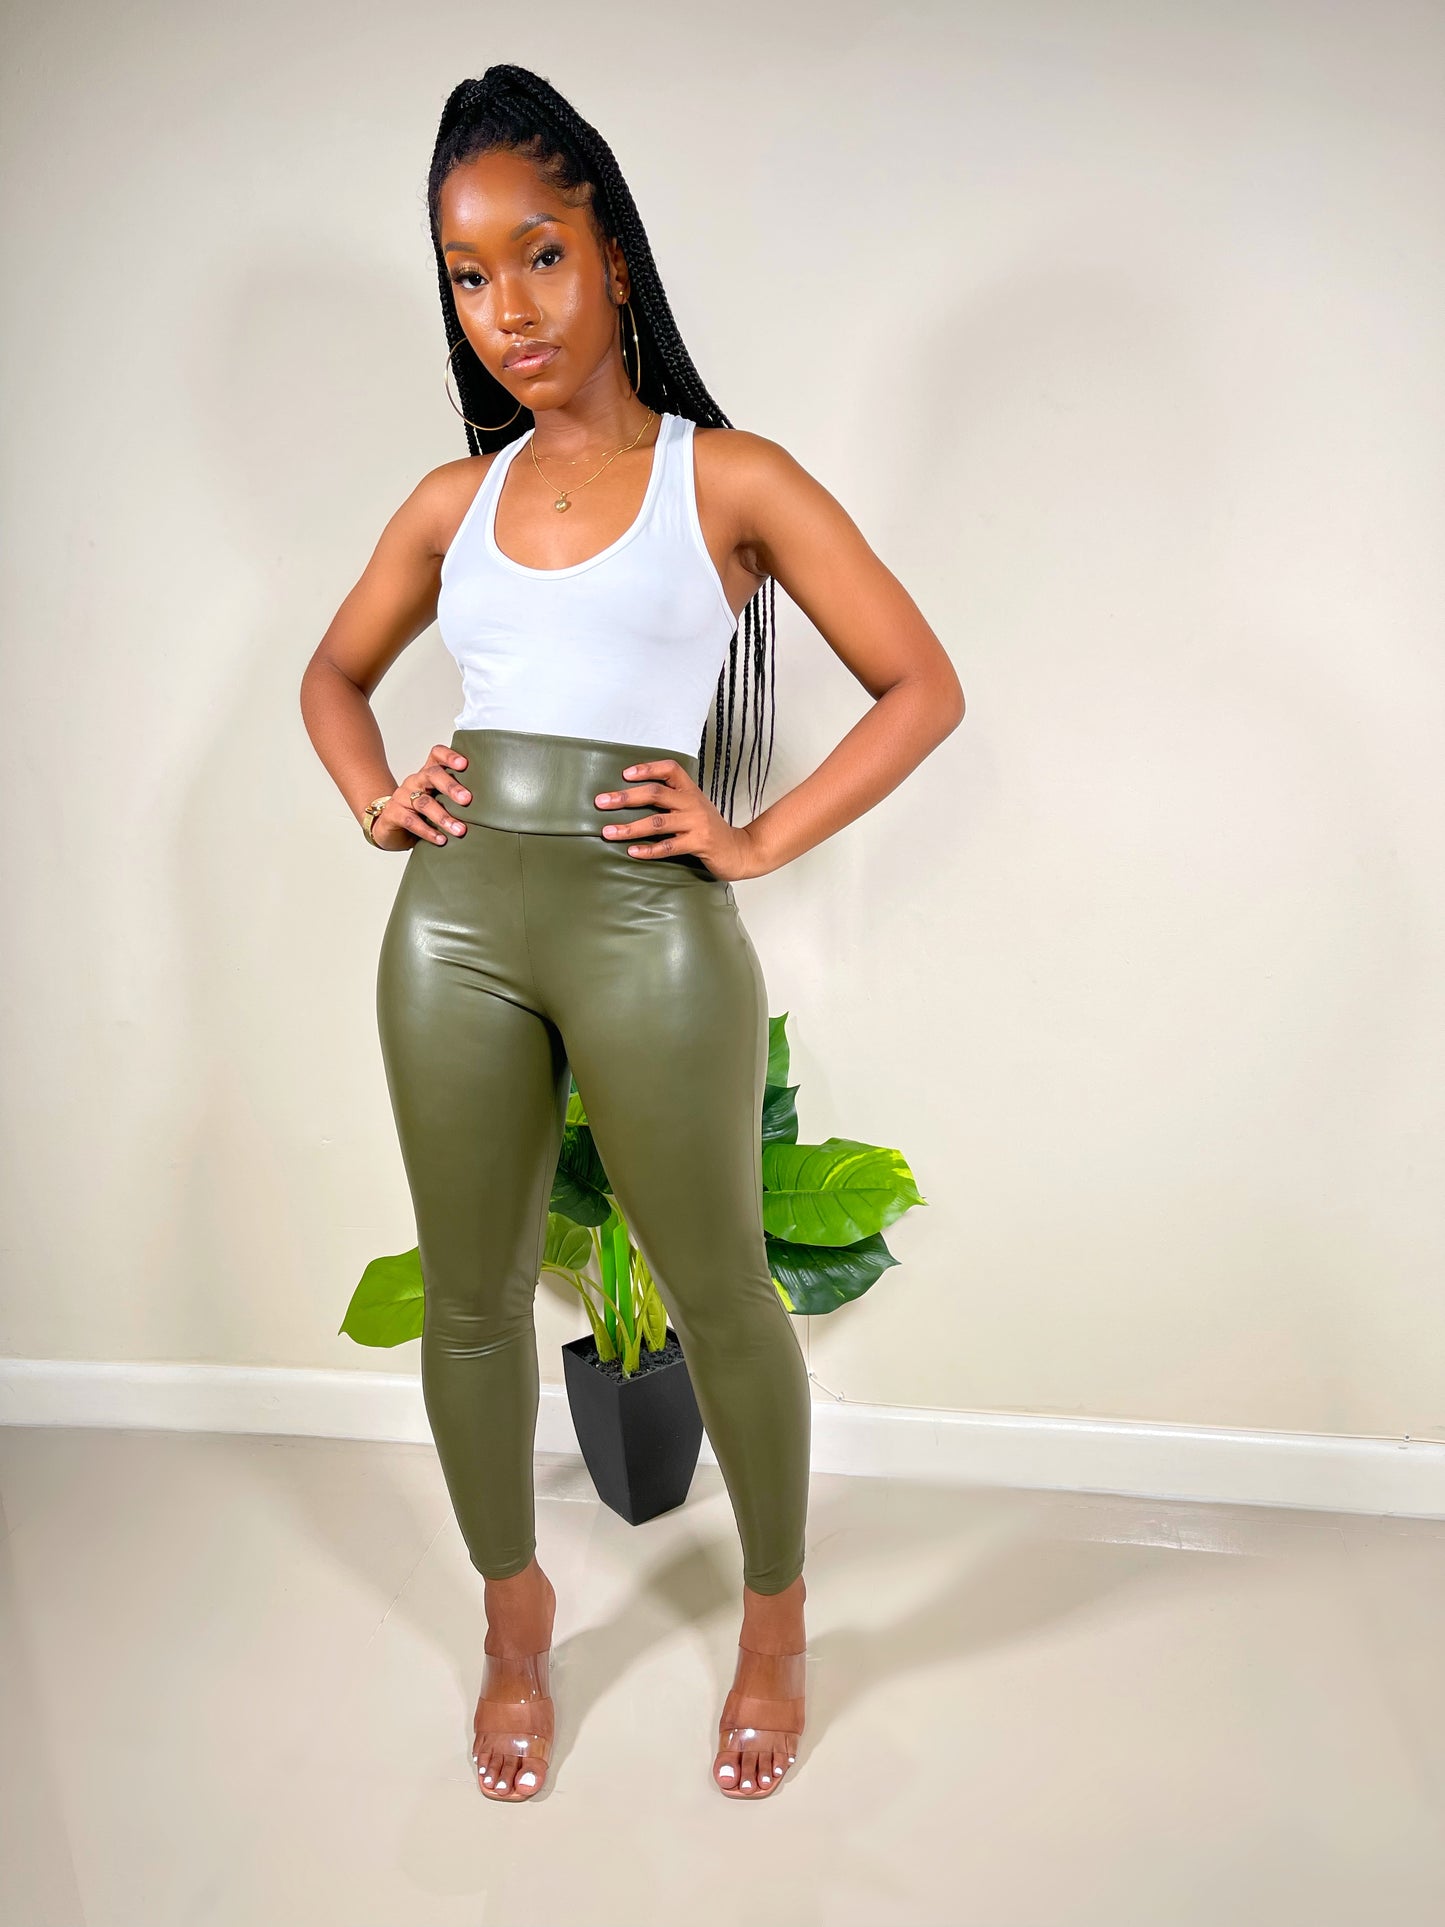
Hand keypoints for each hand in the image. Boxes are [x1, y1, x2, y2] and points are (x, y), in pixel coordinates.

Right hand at [368, 745, 471, 850]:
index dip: (449, 756)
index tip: (464, 764)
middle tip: (467, 799)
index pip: (436, 755)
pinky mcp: (393, 814)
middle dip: (451, 787)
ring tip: (460, 830)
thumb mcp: (438, 802)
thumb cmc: (421, 813)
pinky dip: (428, 831)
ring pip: (424, 802)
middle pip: (432, 775)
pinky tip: (441, 839)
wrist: (389, 826)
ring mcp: (402, 796)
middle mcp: (415, 781)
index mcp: (428, 774)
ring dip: (444, 817)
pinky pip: (411, 821)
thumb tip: (488, 810)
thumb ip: (456, 800)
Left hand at [592, 758, 769, 880]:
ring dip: (629, 827)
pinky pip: (668, 846)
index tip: (624, 774)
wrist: (739, 851)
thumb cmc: (710, 829)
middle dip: (625, 798)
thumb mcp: (694, 807)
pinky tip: (632, 851)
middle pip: (656, 794)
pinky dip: (648, 850)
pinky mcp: (699, 844)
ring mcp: (696, 823)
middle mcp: (692, 803)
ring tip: (607, 832)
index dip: (647, 769)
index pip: (669, 769)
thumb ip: (672, 800)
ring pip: (657, 822)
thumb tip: (632, 797)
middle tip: (601, 802)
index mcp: (690, 791)